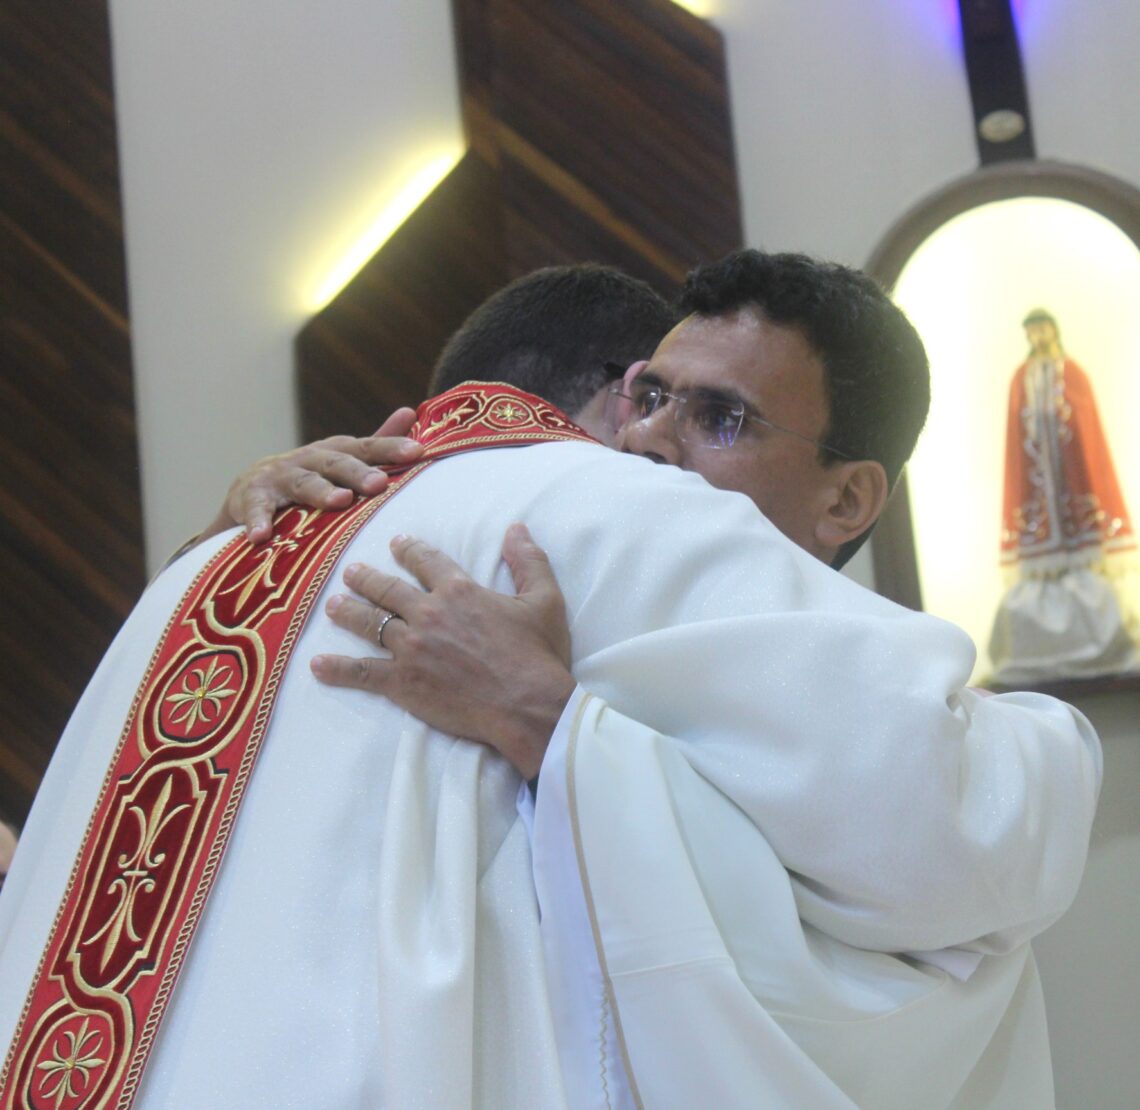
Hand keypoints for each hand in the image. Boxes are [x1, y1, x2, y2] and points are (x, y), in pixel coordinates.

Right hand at [202, 408, 422, 544]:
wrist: (248, 491)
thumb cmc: (308, 477)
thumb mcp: (340, 458)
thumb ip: (374, 443)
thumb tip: (411, 412)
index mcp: (335, 452)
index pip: (367, 448)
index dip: (391, 449)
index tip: (418, 452)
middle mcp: (309, 459)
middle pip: (337, 464)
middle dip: (358, 472)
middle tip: (379, 483)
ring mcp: (279, 476)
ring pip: (303, 483)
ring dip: (320, 492)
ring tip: (339, 501)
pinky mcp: (251, 497)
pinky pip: (256, 508)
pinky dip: (258, 520)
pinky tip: (262, 535)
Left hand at [312, 525, 575, 778]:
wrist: (527, 705)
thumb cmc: (538, 654)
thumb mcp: (544, 600)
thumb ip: (529, 561)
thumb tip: (516, 528)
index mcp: (459, 591)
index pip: (427, 561)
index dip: (410, 550)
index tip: (397, 544)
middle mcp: (428, 613)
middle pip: (388, 589)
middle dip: (367, 578)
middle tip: (351, 572)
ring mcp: (411, 648)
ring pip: (370, 623)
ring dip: (349, 612)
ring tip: (333, 605)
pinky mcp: (402, 682)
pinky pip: (362, 672)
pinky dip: (338, 669)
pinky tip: (318, 665)